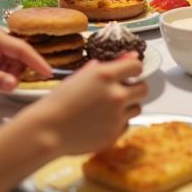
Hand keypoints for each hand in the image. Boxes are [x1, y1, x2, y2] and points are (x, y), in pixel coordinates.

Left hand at [0, 24, 50, 92]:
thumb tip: (15, 84)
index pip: (20, 48)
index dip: (36, 60)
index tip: (49, 73)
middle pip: (20, 55)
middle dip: (19, 71)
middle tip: (9, 84)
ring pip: (15, 63)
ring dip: (11, 75)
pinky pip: (8, 67)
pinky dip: (6, 76)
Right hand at [28, 55, 145, 154]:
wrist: (48, 130)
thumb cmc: (59, 100)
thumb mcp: (80, 76)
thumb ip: (105, 67)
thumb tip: (127, 57)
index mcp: (106, 75)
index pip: (136, 66)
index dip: (133, 68)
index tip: (128, 71)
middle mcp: (116, 95)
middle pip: (143, 88)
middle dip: (135, 87)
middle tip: (122, 89)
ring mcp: (117, 117)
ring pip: (137, 108)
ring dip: (128, 105)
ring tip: (110, 106)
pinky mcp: (114, 134)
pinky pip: (126, 124)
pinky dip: (119, 122)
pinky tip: (103, 120)